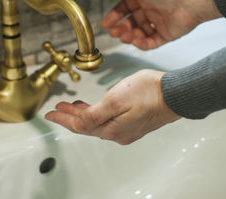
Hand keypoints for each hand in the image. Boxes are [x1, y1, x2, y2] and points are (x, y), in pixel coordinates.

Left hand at [45, 69, 180, 144]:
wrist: (175, 94)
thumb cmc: (149, 93)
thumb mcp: (116, 99)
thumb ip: (94, 113)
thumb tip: (77, 123)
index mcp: (111, 128)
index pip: (79, 126)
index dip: (63, 119)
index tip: (50, 114)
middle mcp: (118, 133)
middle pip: (87, 126)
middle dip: (70, 116)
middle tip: (58, 108)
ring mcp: (127, 130)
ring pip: (97, 123)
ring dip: (83, 114)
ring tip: (72, 106)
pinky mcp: (134, 123)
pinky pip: (108, 121)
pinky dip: (96, 114)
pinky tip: (95, 108)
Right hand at [102, 0, 221, 49]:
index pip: (126, 8)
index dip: (115, 16)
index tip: (106, 23)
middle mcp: (151, 10)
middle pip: (131, 22)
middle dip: (121, 28)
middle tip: (113, 32)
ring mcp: (159, 23)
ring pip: (139, 33)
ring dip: (130, 36)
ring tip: (124, 37)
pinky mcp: (166, 35)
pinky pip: (151, 42)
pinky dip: (142, 44)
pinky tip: (136, 41)